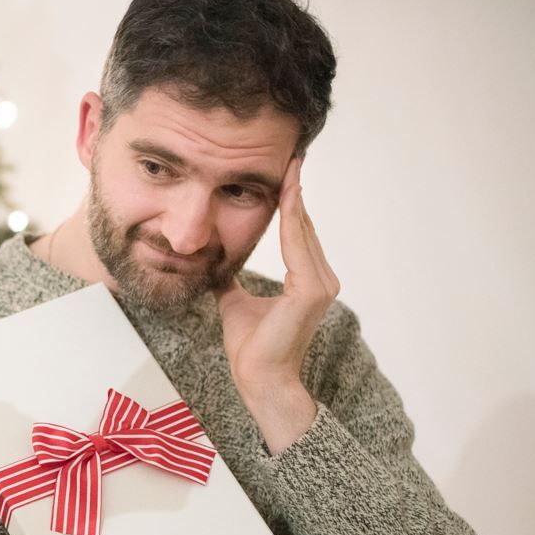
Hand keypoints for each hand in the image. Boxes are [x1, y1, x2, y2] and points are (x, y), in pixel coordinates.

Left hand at [215, 156, 337, 451]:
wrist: (258, 379)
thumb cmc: (250, 348)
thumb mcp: (233, 302)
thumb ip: (230, 279)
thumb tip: (214, 262)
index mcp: (307, 281)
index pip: (296, 233)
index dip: (289, 202)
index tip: (284, 172)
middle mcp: (320, 279)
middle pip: (303, 226)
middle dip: (295, 191)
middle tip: (292, 155)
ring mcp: (320, 285)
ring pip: (302, 232)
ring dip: (295, 198)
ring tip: (290, 166)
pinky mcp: (312, 292)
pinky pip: (298, 247)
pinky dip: (292, 220)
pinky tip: (286, 196)